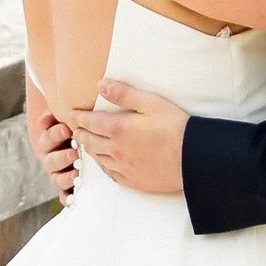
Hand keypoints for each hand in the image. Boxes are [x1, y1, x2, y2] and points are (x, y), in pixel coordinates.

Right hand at [25, 72, 79, 202]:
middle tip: (72, 145)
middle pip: (48, 152)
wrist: (88, 144)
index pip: (46, 131)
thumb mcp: (79, 112)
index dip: (52, 129)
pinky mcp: (67, 186)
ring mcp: (59, 170)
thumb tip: (93, 82)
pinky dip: (66, 195)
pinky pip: (64, 193)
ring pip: (55, 173)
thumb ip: (76, 101)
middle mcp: (53, 152)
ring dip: (63, 171)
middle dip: (58, 148)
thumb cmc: (84, 124)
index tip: (64, 125)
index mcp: (54, 134)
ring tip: (75, 168)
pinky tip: (73, 197)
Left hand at [73, 74, 188, 199]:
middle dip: (80, 134)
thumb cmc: (175, 126)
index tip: (71, 114)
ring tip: (87, 144)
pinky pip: (110, 174)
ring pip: (97, 159)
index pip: (89, 122)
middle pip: (89, 142)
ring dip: (89, 150)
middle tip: (76, 129)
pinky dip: (103, 166)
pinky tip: (104, 163)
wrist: (194, 158)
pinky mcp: (133, 181)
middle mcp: (115, 150)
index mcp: (117, 129)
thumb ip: (123, 94)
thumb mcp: (150, 103)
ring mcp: (123, 168)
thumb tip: (99, 85)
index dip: (78, 117)